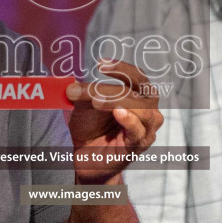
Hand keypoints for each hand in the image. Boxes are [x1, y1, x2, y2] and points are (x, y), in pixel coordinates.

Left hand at [65, 59, 163, 184]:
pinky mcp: (138, 146)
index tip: (101, 64)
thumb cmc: (90, 129)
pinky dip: (130, 120)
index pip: (138, 77)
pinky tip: (118, 113)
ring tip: (95, 101)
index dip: (122, 68)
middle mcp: (148, 111)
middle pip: (140, 90)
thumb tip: (72, 80)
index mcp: (139, 97)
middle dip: (113, 87)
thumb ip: (86, 92)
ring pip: (140, 108)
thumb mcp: (86, 105)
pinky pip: (138, 131)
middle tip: (91, 91)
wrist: (86, 159)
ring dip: (116, 101)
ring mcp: (146, 129)